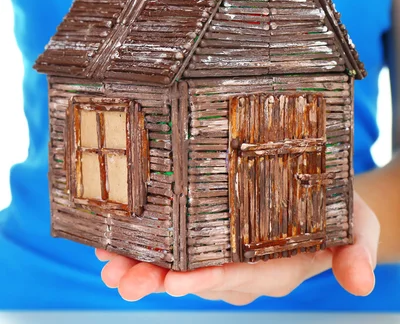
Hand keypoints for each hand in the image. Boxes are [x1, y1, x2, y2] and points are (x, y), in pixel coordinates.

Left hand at [96, 192, 379, 304]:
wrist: (324, 201)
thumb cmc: (337, 211)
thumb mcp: (357, 225)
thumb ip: (358, 250)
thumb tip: (363, 282)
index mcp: (275, 267)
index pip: (238, 278)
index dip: (207, 281)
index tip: (176, 281)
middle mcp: (243, 268)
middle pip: (197, 278)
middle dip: (160, 279)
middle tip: (125, 277)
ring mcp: (222, 255)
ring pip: (178, 268)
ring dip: (142, 268)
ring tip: (109, 264)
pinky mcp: (208, 239)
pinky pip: (174, 249)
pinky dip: (144, 248)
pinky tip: (115, 244)